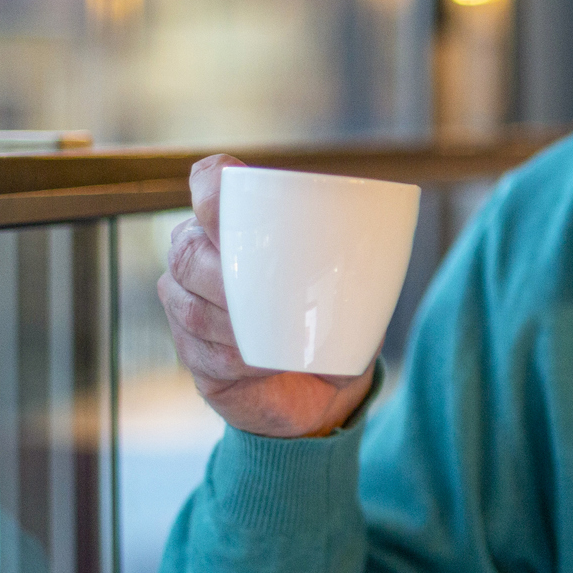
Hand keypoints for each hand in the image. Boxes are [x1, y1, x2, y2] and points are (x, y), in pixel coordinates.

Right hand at [156, 153, 378, 437]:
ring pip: (194, 307)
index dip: (210, 187)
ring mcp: (185, 306)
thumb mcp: (355, 280)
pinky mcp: (192, 354)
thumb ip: (363, 251)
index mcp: (233, 223)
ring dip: (233, 324)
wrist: (321, 389)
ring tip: (275, 335)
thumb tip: (386, 232)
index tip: (231, 196)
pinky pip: (203, 351)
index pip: (208, 184)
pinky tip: (262, 363)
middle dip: (224, 272)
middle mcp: (196, 256)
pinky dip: (237, 358)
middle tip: (270, 294)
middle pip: (190, 251)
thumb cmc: (333, 319)